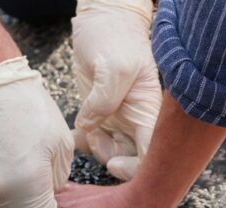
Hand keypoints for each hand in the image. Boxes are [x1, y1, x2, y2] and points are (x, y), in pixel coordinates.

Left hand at [72, 0, 161, 180]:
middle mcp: (136, 120)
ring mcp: (118, 119)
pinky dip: (80, 141)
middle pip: (131, 159)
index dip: (136, 169)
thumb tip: (91, 127)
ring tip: (83, 129)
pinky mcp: (98, 116)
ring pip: (109, 152)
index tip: (114, 163)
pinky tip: (72, 131)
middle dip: (111, 159)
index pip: (153, 154)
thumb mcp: (114, 66)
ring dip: (93, 148)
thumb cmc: (114, 37)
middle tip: (94, 141)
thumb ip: (105, 100)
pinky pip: (90, 140)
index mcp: (149, 112)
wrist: (100, 21)